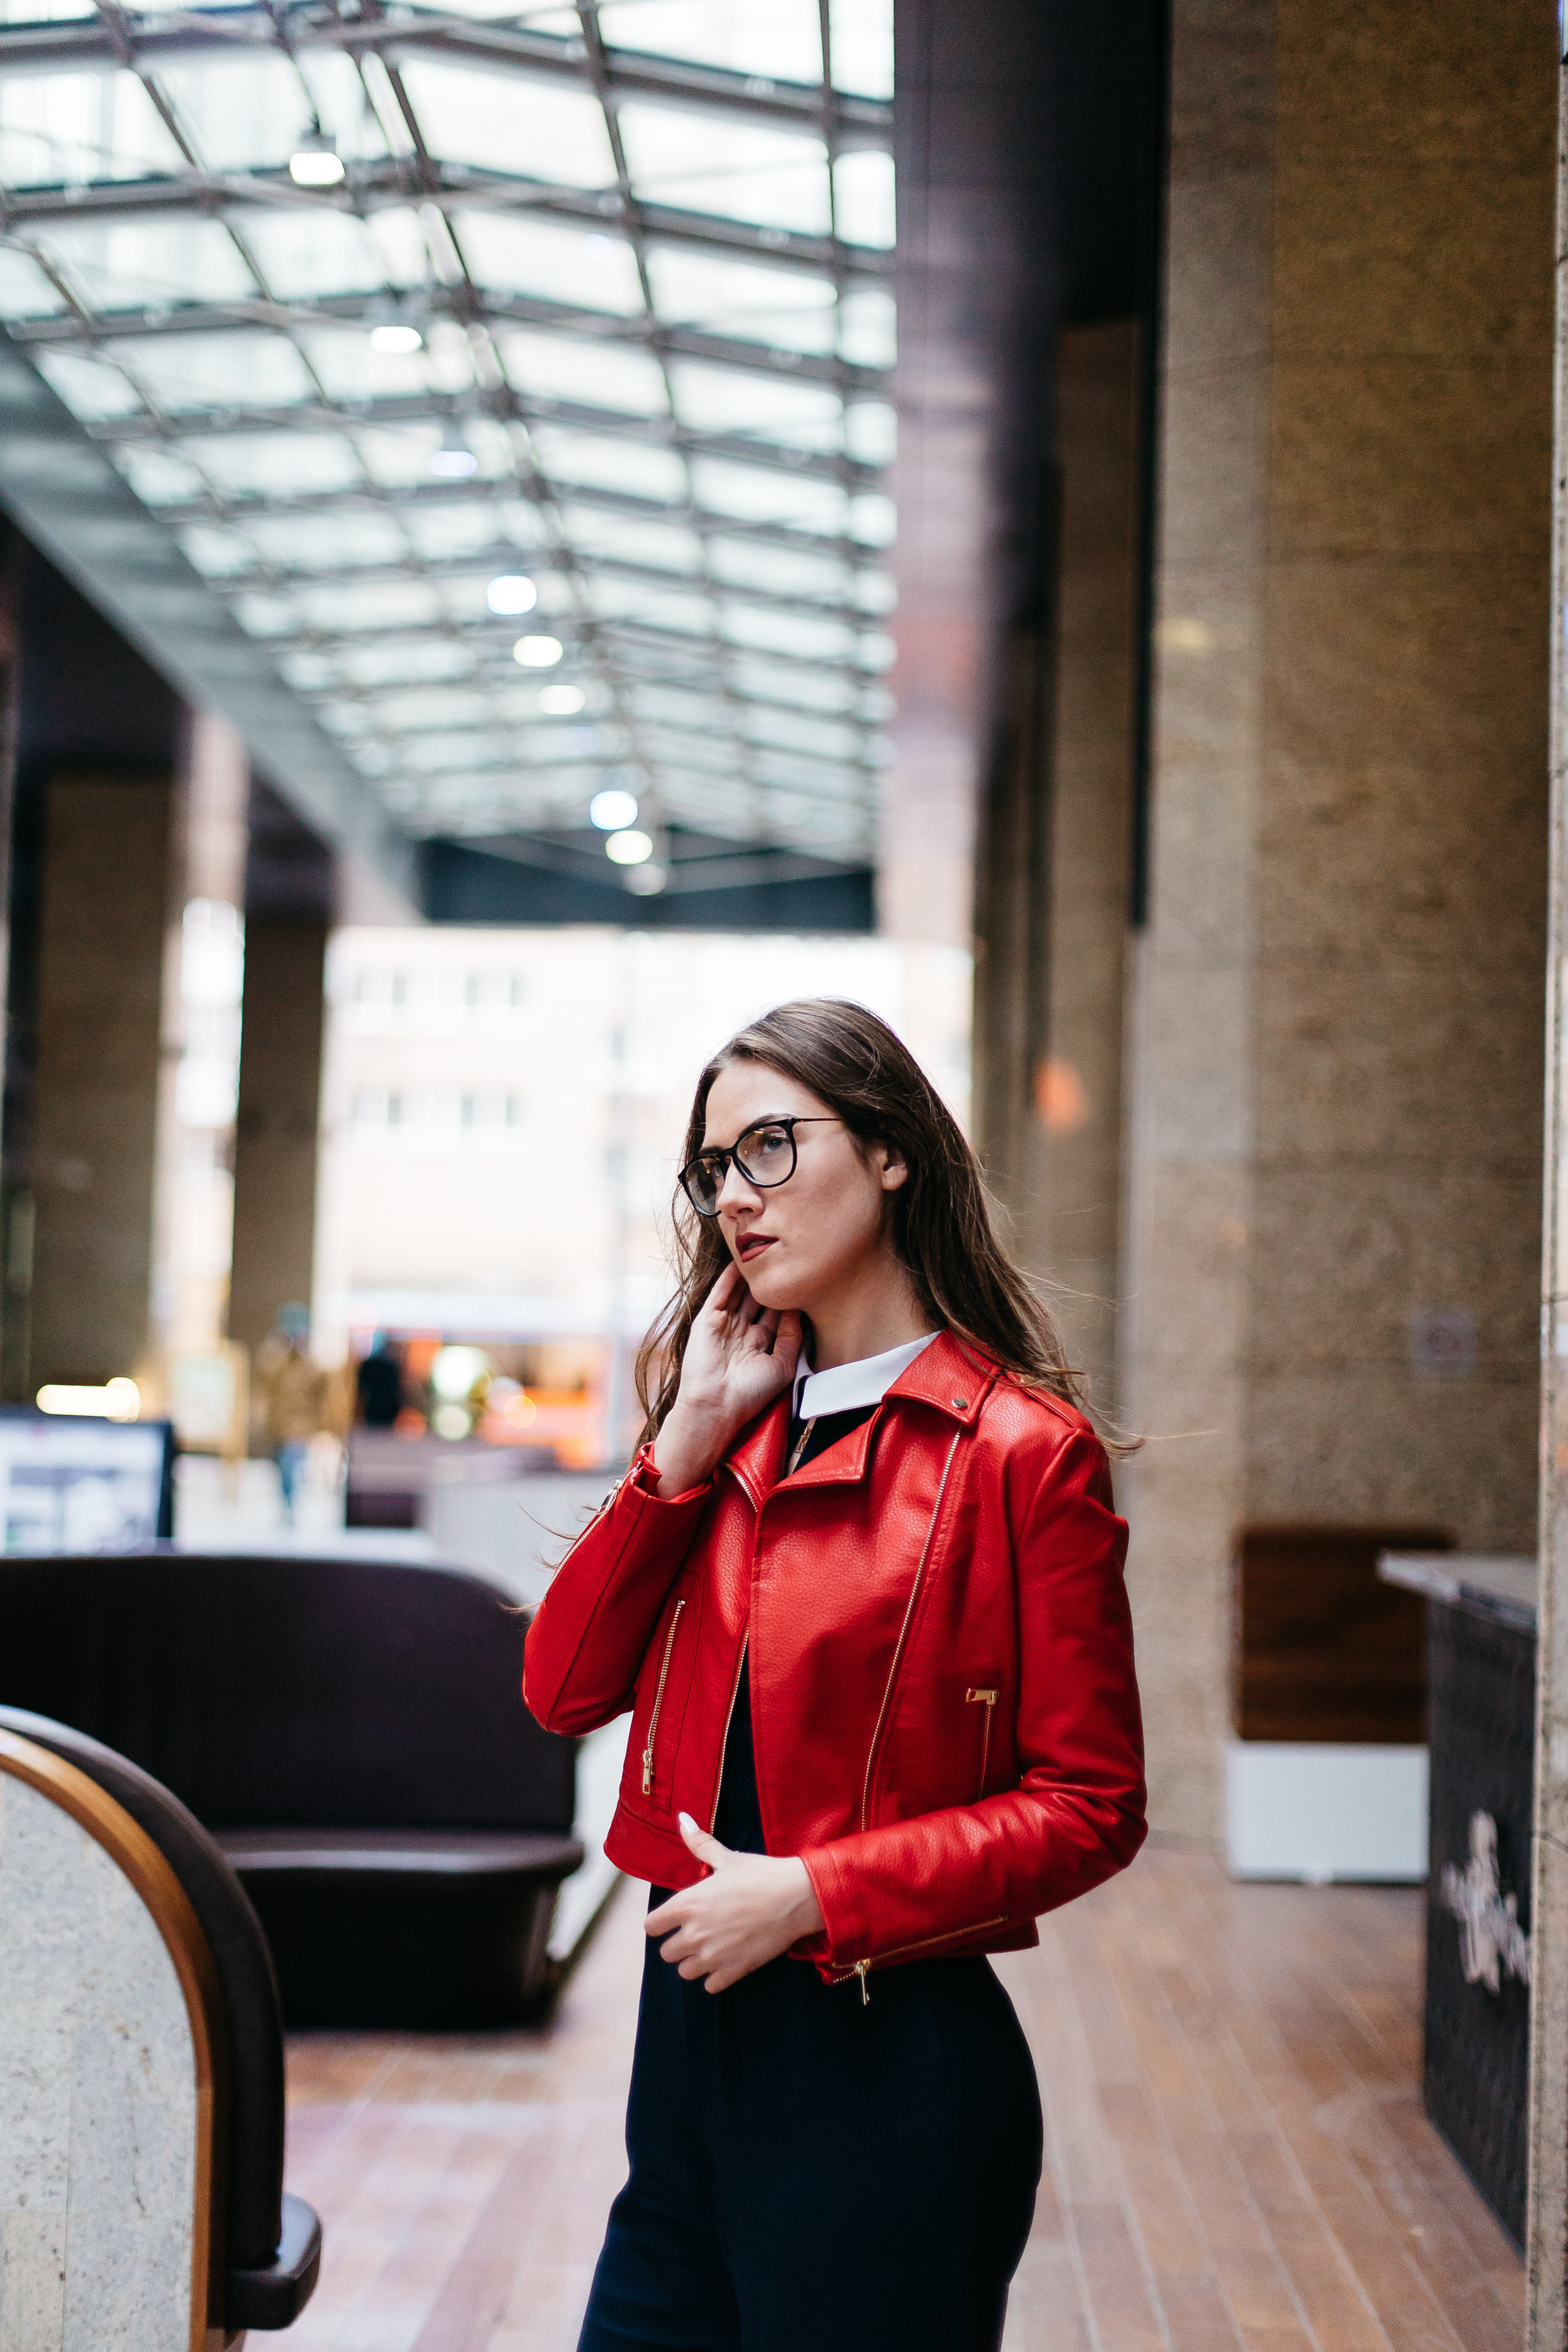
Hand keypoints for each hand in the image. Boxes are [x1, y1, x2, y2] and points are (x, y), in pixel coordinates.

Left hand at [646, 1813, 824, 1992]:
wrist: (794, 1898)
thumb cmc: (759, 1875)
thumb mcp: (727, 1858)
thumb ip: (699, 1843)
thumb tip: (681, 1818)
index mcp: (687, 1905)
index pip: (651, 1926)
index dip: (660, 1923)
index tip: (673, 1919)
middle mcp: (693, 1934)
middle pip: (666, 1953)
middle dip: (678, 1943)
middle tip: (696, 1931)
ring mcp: (712, 1956)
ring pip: (685, 1972)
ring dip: (694, 1962)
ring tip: (710, 1948)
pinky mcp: (733, 1971)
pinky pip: (710, 1986)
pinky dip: (715, 1977)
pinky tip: (727, 1960)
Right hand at [650, 1264, 801, 1493]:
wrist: (716, 1404)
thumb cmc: (750, 1393)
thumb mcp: (783, 1366)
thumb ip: (793, 1336)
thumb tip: (799, 1308)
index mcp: (760, 1344)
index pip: (777, 1314)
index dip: (788, 1298)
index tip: (804, 1279)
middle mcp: (742, 1332)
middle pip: (760, 1300)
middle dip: (771, 1283)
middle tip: (787, 1259)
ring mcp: (724, 1325)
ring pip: (741, 1293)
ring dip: (751, 1276)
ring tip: (765, 1252)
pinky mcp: (707, 1320)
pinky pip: (721, 1293)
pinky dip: (730, 1277)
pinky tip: (741, 1261)